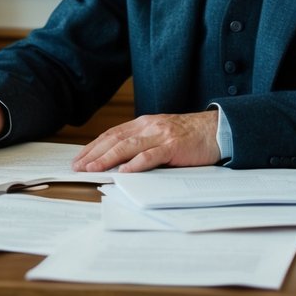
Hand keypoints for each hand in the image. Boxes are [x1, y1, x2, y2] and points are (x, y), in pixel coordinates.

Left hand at [72, 111, 220, 172]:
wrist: (217, 129)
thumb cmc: (189, 135)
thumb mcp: (161, 134)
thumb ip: (143, 144)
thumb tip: (119, 162)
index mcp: (144, 123)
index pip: (112, 134)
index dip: (94, 146)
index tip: (79, 158)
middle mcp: (149, 126)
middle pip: (115, 139)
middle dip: (94, 153)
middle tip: (78, 166)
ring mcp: (161, 135)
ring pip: (128, 146)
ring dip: (108, 158)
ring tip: (93, 169)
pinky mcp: (173, 146)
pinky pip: (151, 155)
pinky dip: (136, 164)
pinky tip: (124, 171)